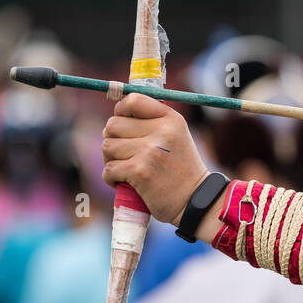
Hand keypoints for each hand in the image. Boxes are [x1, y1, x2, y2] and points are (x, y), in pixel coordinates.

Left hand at [101, 93, 209, 224]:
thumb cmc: (180, 170)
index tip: (123, 126)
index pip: (132, 100)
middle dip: (112, 141)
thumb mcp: (176, 137)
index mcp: (171, 119)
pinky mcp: (140, 171)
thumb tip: (116, 115)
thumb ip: (152, 122)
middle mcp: (162, 131)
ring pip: (107, 147)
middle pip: (112, 125)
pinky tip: (124, 183)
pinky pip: (109, 169)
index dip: (120, 112)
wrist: (195, 202)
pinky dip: (111, 178)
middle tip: (123, 155)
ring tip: (125, 170)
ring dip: (110, 160)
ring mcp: (150, 151)